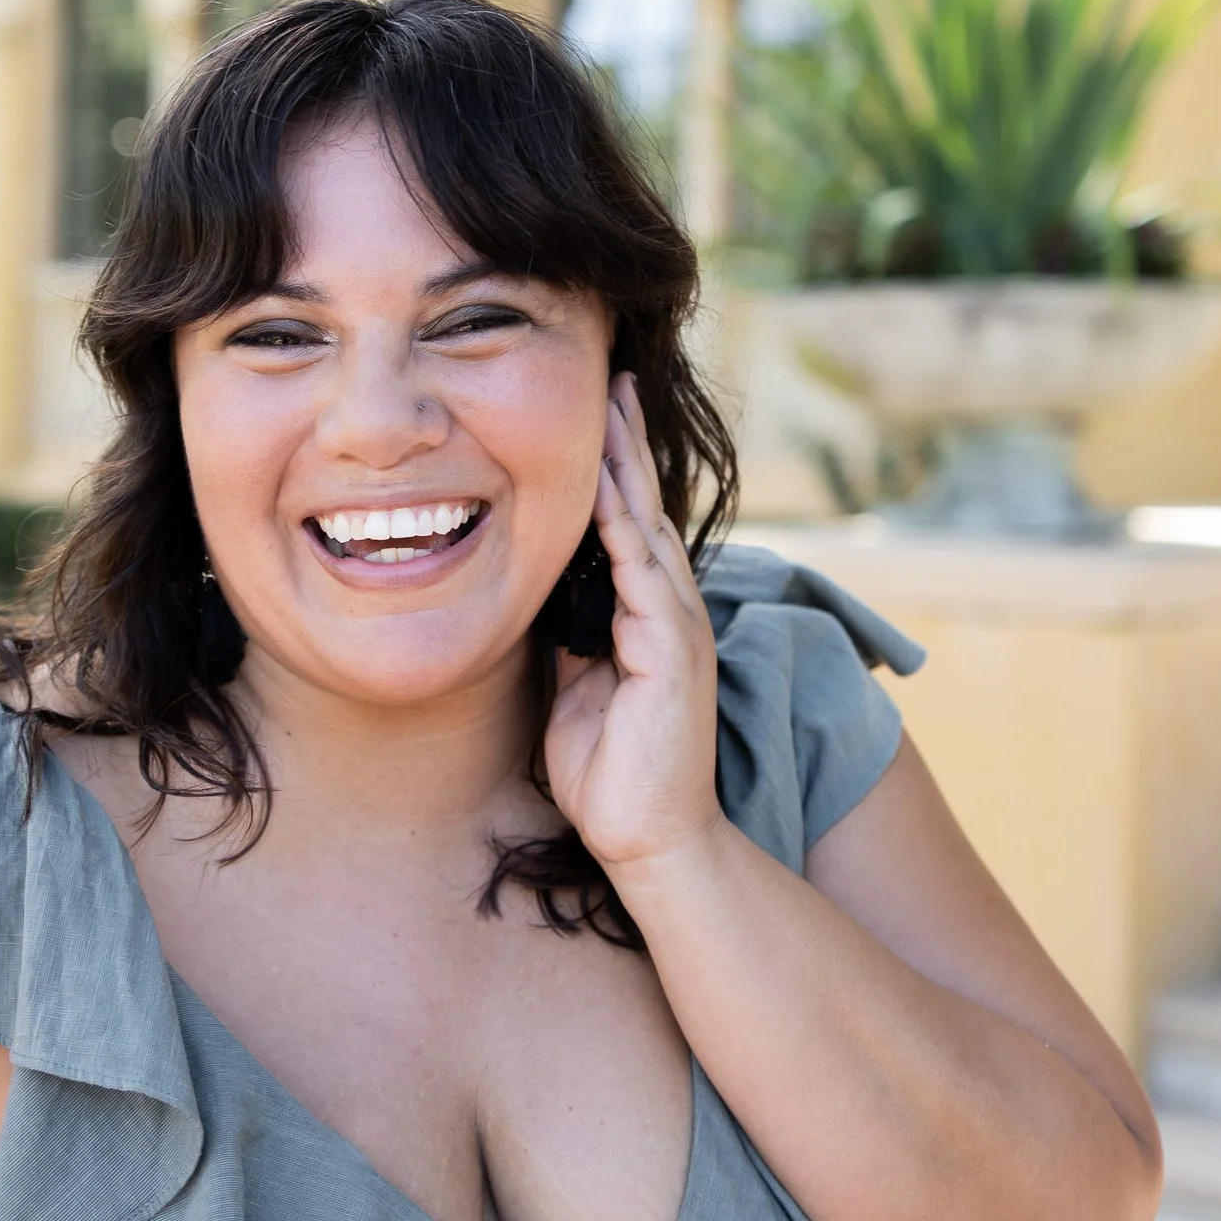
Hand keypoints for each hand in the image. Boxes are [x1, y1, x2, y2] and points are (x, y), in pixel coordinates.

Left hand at [540, 375, 724, 882]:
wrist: (650, 842)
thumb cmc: (611, 779)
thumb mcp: (576, 693)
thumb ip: (571, 643)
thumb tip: (545, 606)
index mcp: (645, 620)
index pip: (629, 528)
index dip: (611, 472)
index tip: (595, 417)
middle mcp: (669, 613)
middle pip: (647, 509)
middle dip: (627, 444)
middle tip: (614, 379)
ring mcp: (676, 630)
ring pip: (649, 528)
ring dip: (629, 467)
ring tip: (615, 406)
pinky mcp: (671, 653)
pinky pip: (643, 577)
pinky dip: (623, 531)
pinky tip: (606, 492)